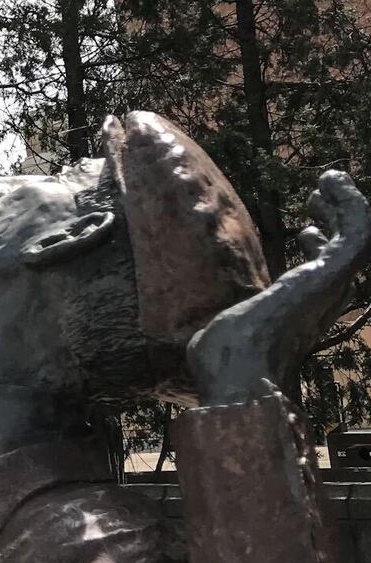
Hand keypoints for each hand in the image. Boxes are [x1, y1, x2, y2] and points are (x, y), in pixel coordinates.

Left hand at [187, 171, 370, 405]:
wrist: (238, 380)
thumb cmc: (223, 368)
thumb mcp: (226, 335)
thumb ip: (228, 330)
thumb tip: (207, 341)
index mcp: (302, 315)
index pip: (326, 278)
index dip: (321, 249)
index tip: (306, 230)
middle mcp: (323, 303)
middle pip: (347, 256)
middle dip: (335, 222)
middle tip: (315, 199)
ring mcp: (328, 289)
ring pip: (358, 239)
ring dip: (346, 207)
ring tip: (325, 184)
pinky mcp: (327, 275)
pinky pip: (357, 233)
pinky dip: (350, 203)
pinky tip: (330, 181)